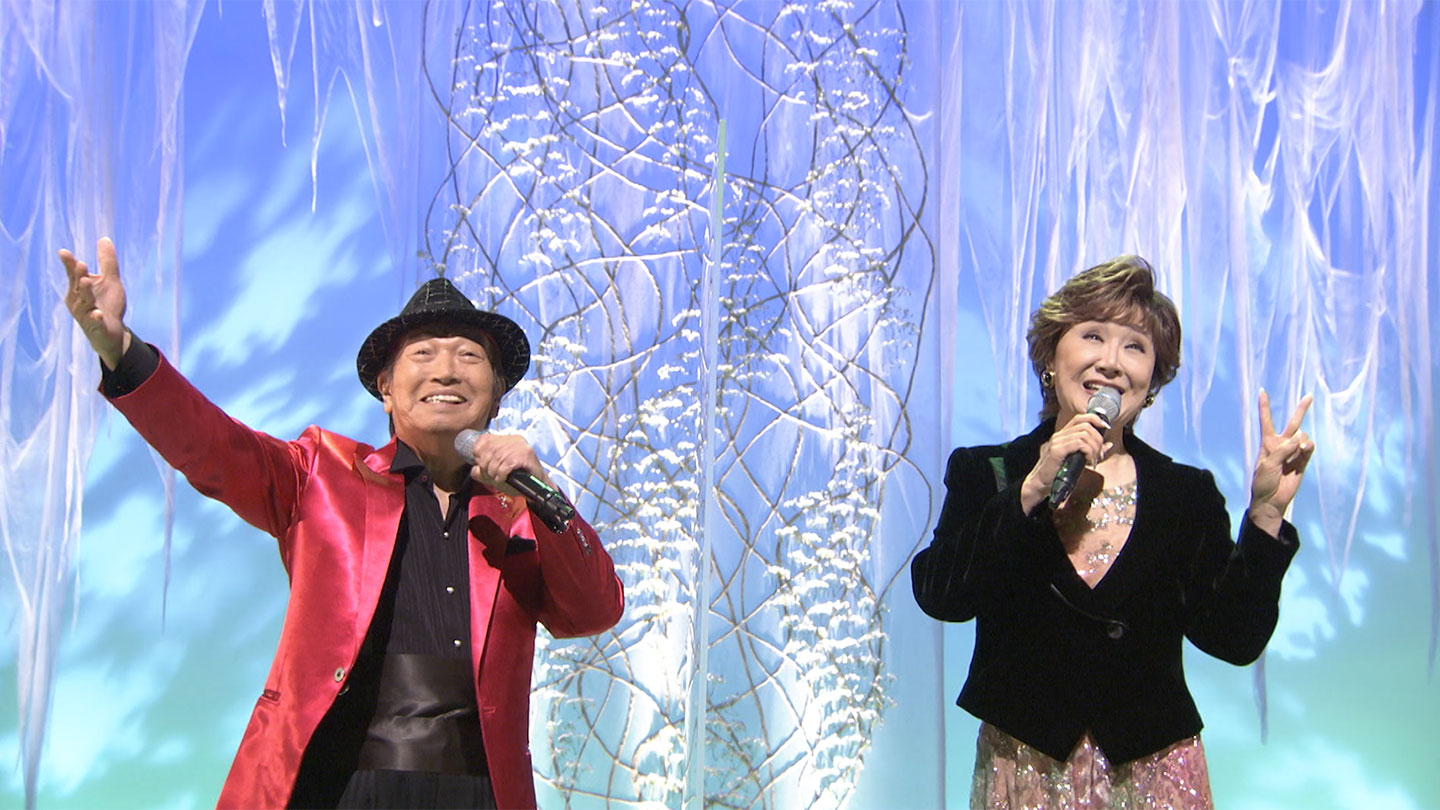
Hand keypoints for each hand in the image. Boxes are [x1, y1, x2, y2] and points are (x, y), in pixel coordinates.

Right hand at [58, 238, 129, 368]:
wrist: (111, 332)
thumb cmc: (107, 304)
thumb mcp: (110, 280)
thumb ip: (107, 262)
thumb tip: (104, 238)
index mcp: (79, 287)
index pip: (73, 273)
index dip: (69, 263)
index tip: (63, 252)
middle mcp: (77, 300)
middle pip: (77, 285)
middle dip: (78, 275)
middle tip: (81, 264)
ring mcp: (84, 314)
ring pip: (84, 302)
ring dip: (85, 292)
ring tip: (87, 281)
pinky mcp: (95, 326)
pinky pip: (94, 322)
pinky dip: (95, 317)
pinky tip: (97, 314)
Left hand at [463, 432, 554, 496]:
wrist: (538, 487)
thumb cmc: (517, 480)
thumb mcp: (495, 475)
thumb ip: (482, 472)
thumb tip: (475, 469)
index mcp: (506, 439)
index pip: (484, 440)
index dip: (479, 454)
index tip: (482, 466)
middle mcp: (513, 439)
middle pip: (488, 449)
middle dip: (486, 466)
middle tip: (491, 476)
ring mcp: (521, 446)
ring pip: (496, 458)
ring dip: (494, 473)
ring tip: (498, 479)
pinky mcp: (526, 455)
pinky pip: (506, 464)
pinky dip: (502, 474)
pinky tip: (504, 478)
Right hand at [1021, 412, 1111, 511]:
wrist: (1041, 483)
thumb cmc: (1060, 472)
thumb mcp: (1080, 459)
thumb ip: (1093, 450)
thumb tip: (1109, 444)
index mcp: (1063, 435)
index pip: (1080, 418)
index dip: (1095, 419)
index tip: (1106, 428)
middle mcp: (1059, 435)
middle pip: (1086, 426)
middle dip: (1098, 439)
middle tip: (1099, 455)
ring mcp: (1057, 441)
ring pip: (1084, 435)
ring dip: (1094, 448)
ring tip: (1093, 461)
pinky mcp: (1057, 450)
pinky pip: (1079, 444)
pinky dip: (1089, 452)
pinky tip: (1088, 462)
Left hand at [1248, 389, 1314, 535]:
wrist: (1272, 500)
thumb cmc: (1263, 481)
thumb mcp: (1267, 464)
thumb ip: (1282, 450)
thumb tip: (1300, 439)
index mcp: (1267, 443)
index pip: (1266, 420)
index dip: (1265, 406)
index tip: (1262, 390)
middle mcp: (1281, 445)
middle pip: (1293, 423)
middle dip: (1301, 409)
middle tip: (1309, 396)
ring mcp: (1294, 452)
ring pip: (1303, 436)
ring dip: (1300, 442)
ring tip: (1294, 454)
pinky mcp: (1303, 461)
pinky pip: (1309, 448)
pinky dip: (1307, 447)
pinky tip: (1304, 450)